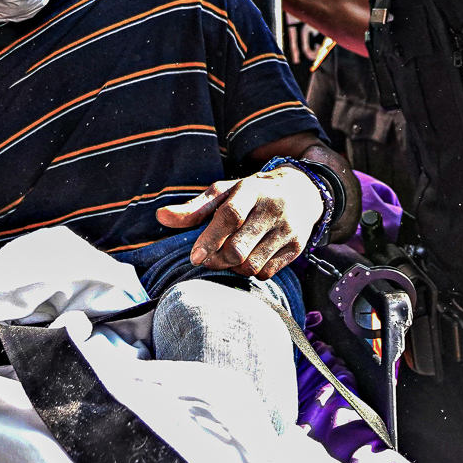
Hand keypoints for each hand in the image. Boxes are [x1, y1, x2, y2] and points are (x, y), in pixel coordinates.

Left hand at [155, 167, 325, 278]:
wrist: (301, 191)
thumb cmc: (251, 194)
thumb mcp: (223, 193)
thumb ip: (193, 209)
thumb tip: (161, 217)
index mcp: (250, 191)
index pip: (229, 216)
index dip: (209, 239)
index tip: (194, 257)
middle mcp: (272, 209)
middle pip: (238, 248)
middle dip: (217, 260)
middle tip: (208, 258)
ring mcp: (287, 229)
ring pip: (252, 264)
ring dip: (233, 268)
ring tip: (228, 257)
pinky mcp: (296, 246)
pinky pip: (267, 272)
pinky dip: (251, 272)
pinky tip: (248, 259)